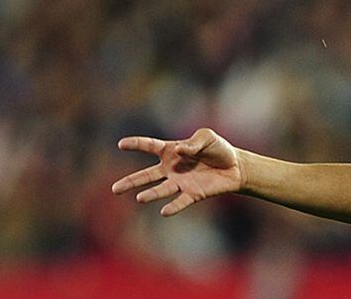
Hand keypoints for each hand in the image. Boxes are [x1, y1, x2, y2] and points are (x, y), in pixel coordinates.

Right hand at [112, 128, 243, 215]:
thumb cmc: (218, 149)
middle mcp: (171, 169)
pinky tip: (164, 211)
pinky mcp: (193, 194)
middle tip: (114, 189)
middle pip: (147, 175)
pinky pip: (180, 201)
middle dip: (131, 181)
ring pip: (161, 190)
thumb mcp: (207, 137)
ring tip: (140, 198)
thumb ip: (192, 143)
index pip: (150, 146)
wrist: (235, 166)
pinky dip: (173, 206)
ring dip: (151, 194)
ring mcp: (180, 182)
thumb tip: (178, 151)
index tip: (121, 144)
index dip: (136, 144)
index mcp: (171, 151)